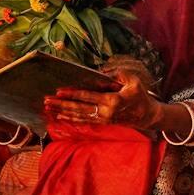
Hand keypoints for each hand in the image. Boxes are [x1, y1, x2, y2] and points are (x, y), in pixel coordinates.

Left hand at [46, 61, 164, 131]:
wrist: (146, 116)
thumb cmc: (140, 96)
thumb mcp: (133, 81)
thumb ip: (117, 74)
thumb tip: (101, 72)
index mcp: (112, 101)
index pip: (88, 97)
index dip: (72, 94)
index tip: (59, 91)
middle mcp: (104, 112)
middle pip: (78, 108)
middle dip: (61, 104)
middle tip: (47, 100)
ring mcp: (102, 119)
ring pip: (78, 115)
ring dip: (62, 111)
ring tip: (48, 107)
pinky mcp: (102, 122)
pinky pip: (83, 120)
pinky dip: (70, 118)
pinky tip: (60, 116)